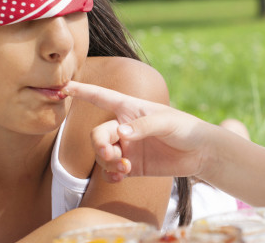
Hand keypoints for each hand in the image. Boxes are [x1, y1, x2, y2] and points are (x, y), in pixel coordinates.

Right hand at [63, 81, 216, 181]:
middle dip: (99, 147)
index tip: (62, 87)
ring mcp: (127, 147)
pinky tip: (120, 176)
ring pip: (102, 155)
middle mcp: (124, 127)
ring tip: (124, 168)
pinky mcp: (133, 166)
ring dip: (107, 162)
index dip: (81, 91)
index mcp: (129, 108)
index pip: (100, 96)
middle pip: (97, 135)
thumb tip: (121, 134)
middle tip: (112, 156)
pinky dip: (111, 174)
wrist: (201, 153)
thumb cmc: (185, 128)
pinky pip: (111, 171)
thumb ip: (143, 126)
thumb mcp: (167, 122)